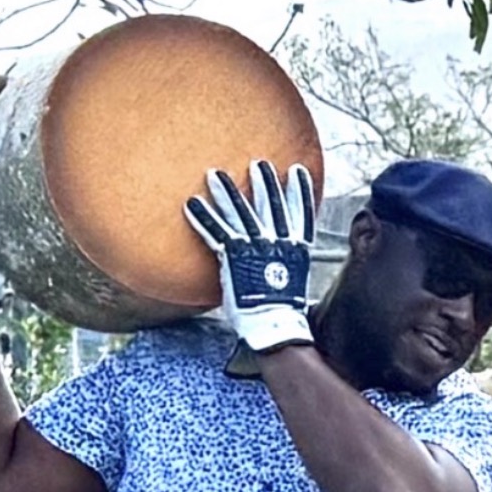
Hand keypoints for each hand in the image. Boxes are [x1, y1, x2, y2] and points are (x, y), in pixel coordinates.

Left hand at [185, 159, 314, 355]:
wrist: (274, 327)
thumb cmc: (281, 316)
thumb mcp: (291, 288)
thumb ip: (283, 272)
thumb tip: (277, 274)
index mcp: (296, 251)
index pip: (300, 214)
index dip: (299, 191)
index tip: (297, 171)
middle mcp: (278, 244)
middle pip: (270, 206)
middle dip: (264, 183)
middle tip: (258, 164)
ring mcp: (256, 248)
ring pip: (241, 213)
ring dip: (227, 192)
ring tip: (215, 175)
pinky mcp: (235, 257)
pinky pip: (216, 232)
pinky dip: (203, 217)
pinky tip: (191, 204)